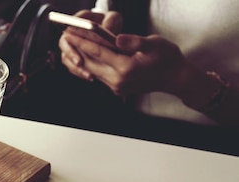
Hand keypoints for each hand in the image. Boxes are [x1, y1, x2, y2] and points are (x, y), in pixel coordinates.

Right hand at [58, 10, 122, 80]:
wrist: (108, 32)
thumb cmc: (110, 22)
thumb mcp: (113, 18)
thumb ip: (110, 23)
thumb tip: (106, 33)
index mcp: (79, 20)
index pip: (69, 26)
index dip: (71, 36)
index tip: (76, 42)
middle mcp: (71, 34)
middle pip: (64, 44)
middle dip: (71, 54)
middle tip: (79, 62)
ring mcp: (71, 47)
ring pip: (67, 58)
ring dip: (76, 68)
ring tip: (88, 74)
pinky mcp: (74, 59)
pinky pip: (73, 67)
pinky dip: (80, 73)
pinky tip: (91, 77)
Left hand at [58, 11, 189, 96]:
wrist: (175, 78)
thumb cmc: (167, 58)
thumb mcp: (154, 44)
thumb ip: (134, 41)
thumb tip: (117, 38)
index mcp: (126, 68)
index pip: (98, 52)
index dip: (83, 41)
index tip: (72, 33)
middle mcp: (118, 80)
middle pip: (91, 63)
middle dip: (77, 49)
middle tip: (66, 37)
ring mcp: (117, 86)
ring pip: (93, 70)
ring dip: (82, 57)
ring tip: (73, 44)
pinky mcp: (117, 89)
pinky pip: (99, 75)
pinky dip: (91, 65)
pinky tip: (86, 55)